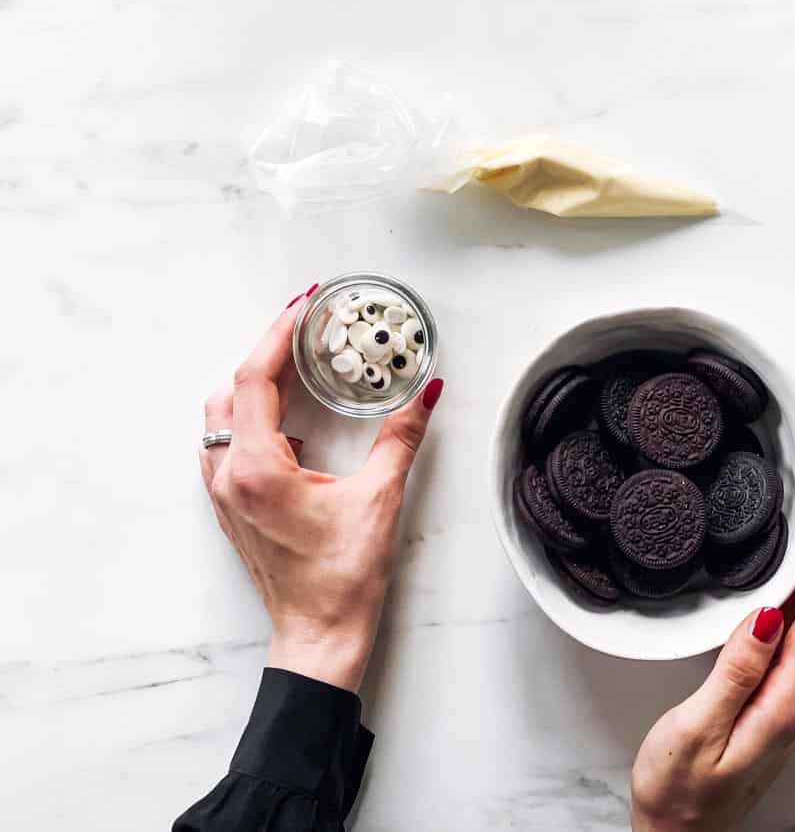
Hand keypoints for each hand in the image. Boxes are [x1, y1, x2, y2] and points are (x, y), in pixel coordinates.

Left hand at [198, 286, 443, 691]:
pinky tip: (288, 423)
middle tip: (304, 329)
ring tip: (294, 366)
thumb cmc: (343, 579)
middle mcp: (229, 478)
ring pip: (220, 418)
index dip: (279, 334)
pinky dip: (250, 418)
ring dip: (252, 384)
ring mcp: (224, 495)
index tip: (304, 305)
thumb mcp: (379, 499)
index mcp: (257, 469)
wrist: (319, 636)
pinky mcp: (234, 509)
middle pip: (229, 390)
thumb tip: (426, 393)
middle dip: (265, 352)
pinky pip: (226, 446)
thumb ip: (401, 438)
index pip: (255, 379)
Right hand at [630, 515, 794, 830]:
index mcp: (783, 706)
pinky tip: (772, 603)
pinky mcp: (771, 715)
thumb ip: (736, 671)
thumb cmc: (678, 794)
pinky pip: (791, 654)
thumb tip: (768, 617)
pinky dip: (789, 617)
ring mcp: (785, 713)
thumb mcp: (697, 727)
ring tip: (793, 551)